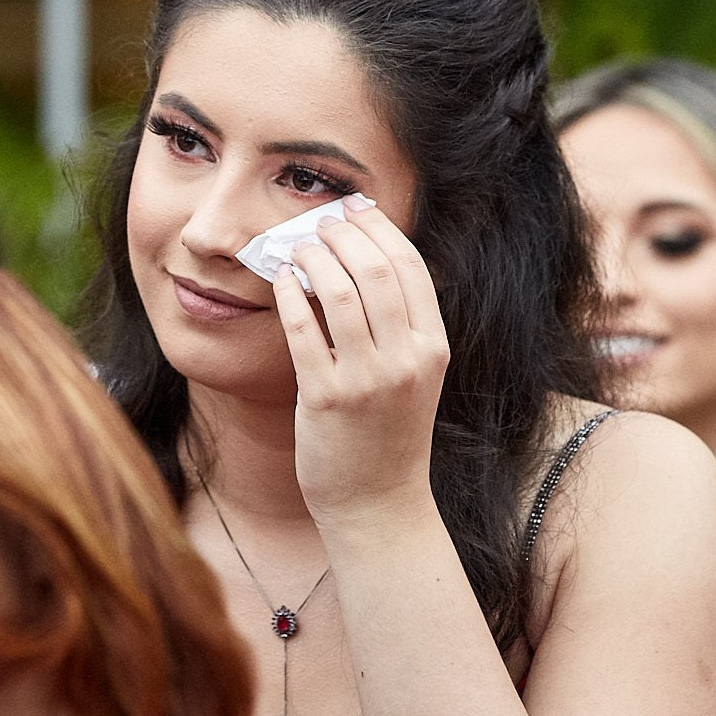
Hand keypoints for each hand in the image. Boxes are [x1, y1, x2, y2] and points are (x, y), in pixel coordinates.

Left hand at [273, 195, 450, 524]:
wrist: (378, 506)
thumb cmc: (389, 436)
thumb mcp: (413, 375)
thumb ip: (399, 325)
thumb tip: (360, 258)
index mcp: (434, 348)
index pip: (410, 266)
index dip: (378, 228)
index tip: (353, 209)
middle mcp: (407, 359)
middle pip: (375, 268)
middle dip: (341, 233)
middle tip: (316, 221)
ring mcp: (368, 379)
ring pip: (339, 290)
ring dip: (311, 256)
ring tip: (295, 246)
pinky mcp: (326, 399)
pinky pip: (303, 328)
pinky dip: (290, 294)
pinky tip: (281, 280)